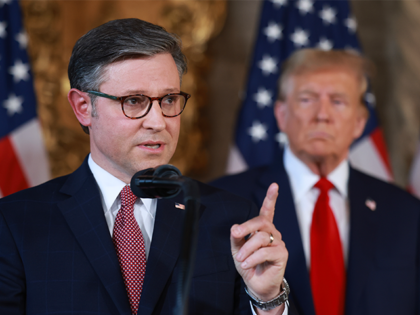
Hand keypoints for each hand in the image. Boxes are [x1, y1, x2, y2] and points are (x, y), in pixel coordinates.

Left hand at [231, 183, 287, 303]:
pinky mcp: (282, 254)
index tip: (274, 185)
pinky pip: (265, 252)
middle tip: (236, 233)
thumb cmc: (248, 264)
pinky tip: (246, 264)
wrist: (256, 285)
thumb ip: (236, 237)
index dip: (271, 198)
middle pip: (261, 222)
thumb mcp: (237, 250)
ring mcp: (279, 243)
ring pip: (261, 238)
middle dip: (246, 226)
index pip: (267, 211)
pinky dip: (252, 258)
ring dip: (246, 249)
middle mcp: (273, 233)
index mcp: (263, 229)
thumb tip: (234, 227)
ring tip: (240, 259)